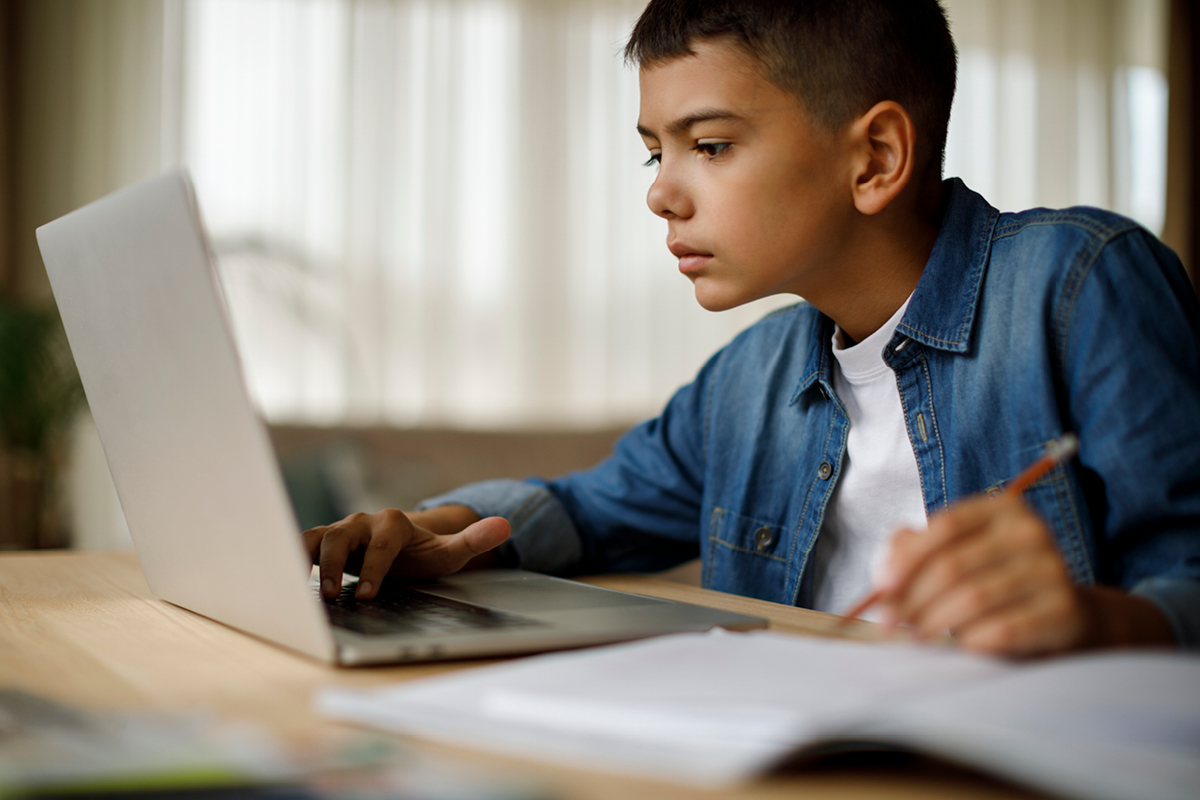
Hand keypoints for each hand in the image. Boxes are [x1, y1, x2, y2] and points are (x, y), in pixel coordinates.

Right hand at [302, 504, 509, 600]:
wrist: (406, 547)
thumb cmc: (426, 552)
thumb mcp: (452, 552)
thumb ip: (474, 539)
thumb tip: (505, 525)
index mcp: (393, 523)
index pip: (381, 543)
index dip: (374, 567)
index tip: (369, 594)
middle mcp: (363, 522)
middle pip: (341, 536)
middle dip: (333, 565)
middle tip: (331, 595)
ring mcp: (342, 531)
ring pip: (316, 538)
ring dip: (306, 561)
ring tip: (303, 589)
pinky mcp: (324, 542)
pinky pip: (302, 546)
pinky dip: (290, 559)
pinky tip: (282, 582)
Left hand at [869, 494, 1170, 655]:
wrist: (1060, 612)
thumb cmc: (994, 578)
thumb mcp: (957, 553)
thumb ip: (914, 551)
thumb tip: (884, 574)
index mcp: (1002, 508)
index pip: (946, 527)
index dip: (908, 558)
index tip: (881, 587)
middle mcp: (1031, 532)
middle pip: (955, 565)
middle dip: (912, 597)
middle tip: (888, 620)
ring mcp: (1053, 570)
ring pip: (974, 599)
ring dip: (934, 621)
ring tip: (915, 634)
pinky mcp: (1064, 611)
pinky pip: (1003, 629)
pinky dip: (971, 640)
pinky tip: (959, 644)